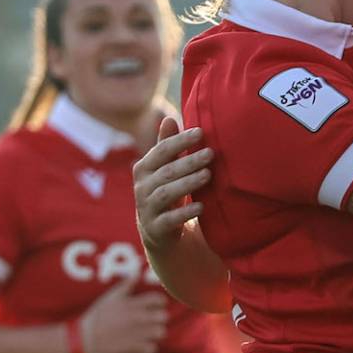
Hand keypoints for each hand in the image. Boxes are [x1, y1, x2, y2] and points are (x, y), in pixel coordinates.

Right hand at [77, 276, 167, 352]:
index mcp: (132, 304)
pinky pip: (152, 349)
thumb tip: (136, 273)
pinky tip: (141, 347)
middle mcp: (137, 318)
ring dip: (155, 335)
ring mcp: (136, 334)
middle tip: (149, 323)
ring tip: (146, 336)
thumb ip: (126, 285)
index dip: (159, 304)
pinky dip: (148, 349)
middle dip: (158, 320)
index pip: (159, 299)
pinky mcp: (133, 349)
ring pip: (160, 332)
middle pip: (163, 316)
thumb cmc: (96, 318)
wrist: (81, 341)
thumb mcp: (110, 298)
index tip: (154, 308)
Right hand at [133, 117, 212, 251]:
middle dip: (188, 161)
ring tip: (208, 175)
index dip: (179, 141)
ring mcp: (146, 209)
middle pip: (166, 171)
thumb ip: (168, 146)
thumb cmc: (169, 192)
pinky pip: (169, 220)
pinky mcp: (155, 230)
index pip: (160, 151)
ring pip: (165, 193)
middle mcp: (142, 187)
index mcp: (144, 168)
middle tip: (211, 153)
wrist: (161, 234)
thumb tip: (167, 118)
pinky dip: (185, 212)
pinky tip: (201, 206)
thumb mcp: (167, 169)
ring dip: (187, 183)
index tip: (200, 132)